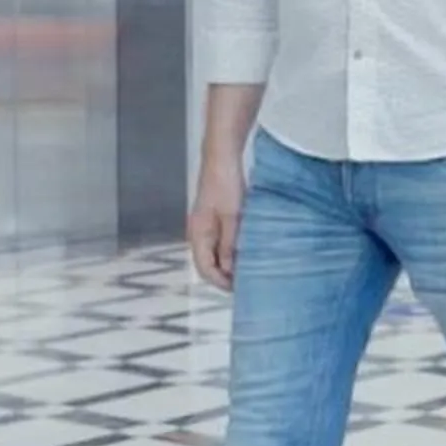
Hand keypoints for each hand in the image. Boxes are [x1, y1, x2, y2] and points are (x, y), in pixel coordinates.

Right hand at [188, 153, 245, 292]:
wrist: (222, 156)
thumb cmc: (225, 182)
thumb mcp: (232, 217)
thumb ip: (230, 244)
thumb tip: (230, 269)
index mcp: (198, 233)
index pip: (204, 268)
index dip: (220, 282)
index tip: (238, 290)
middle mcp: (198, 231)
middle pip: (207, 263)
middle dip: (224, 275)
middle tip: (245, 283)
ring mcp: (205, 224)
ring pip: (214, 252)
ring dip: (228, 262)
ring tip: (248, 268)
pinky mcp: (214, 216)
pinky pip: (220, 240)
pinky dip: (230, 249)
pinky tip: (246, 249)